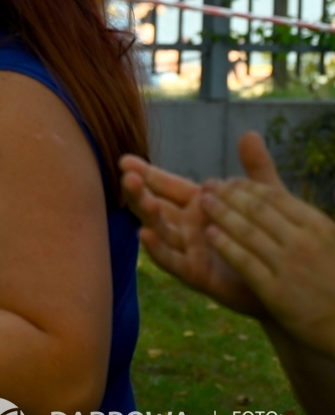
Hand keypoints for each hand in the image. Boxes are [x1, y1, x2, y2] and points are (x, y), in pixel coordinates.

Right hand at [119, 138, 266, 316]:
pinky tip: (145, 234)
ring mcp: (188, 249)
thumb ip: (255, 169)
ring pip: (159, 228)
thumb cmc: (271, 240)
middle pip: (156, 205)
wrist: (289, 282)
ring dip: (146, 212)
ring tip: (137, 194)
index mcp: (200, 206)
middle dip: (139, 190)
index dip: (147, 173)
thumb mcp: (265, 199)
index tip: (126, 161)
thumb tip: (250, 133)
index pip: (167, 186)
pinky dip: (157, 248)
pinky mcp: (195, 272)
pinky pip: (171, 260)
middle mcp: (188, 226)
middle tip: (127, 175)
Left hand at [201, 136, 334, 353]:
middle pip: (256, 209)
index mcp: (319, 227)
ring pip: (246, 231)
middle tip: (208, 185)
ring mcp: (289, 266)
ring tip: (202, 202)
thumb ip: (303, 219)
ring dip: (220, 213)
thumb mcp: (330, 242)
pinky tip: (209, 234)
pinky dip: (224, 245)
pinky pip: (243, 262)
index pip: (275, 197)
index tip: (230, 180)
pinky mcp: (276, 291)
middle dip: (228, 194)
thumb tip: (281, 199)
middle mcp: (304, 242)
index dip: (248, 186)